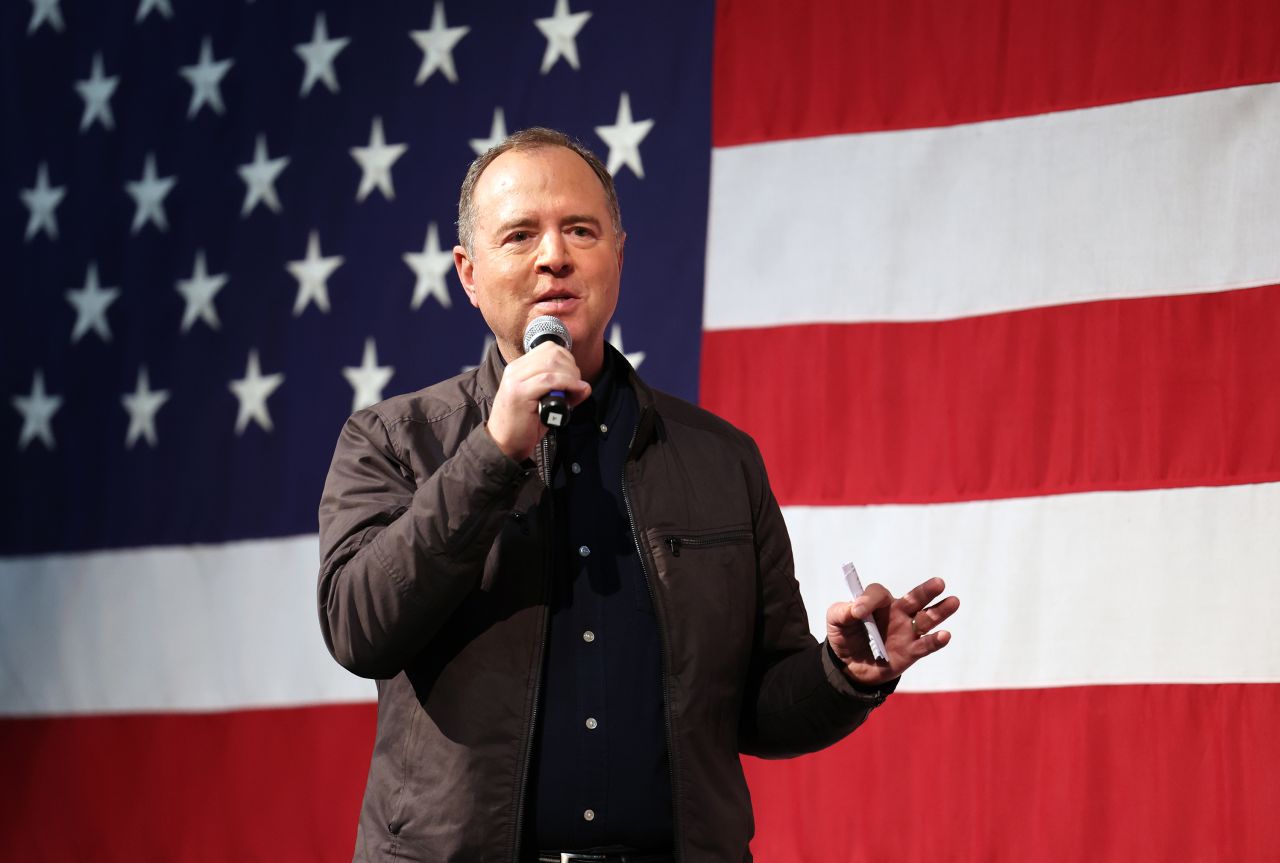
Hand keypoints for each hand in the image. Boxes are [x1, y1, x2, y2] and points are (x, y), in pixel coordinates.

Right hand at [487, 341, 591, 460]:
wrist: (504, 444)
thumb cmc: (524, 425)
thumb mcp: (545, 403)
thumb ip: (563, 391)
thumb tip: (585, 387)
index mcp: (518, 367)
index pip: (548, 348)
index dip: (567, 358)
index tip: (574, 376)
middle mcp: (515, 370)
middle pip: (552, 353)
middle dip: (572, 368)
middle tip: (576, 386)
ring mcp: (515, 380)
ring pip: (552, 365)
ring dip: (571, 376)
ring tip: (575, 391)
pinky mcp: (519, 393)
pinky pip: (549, 380)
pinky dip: (567, 383)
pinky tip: (574, 391)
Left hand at [826, 577, 958, 688]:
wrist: (848, 666)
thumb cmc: (844, 636)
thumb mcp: (835, 621)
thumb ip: (840, 611)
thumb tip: (855, 610)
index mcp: (878, 602)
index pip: (878, 593)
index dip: (869, 600)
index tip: (858, 613)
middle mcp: (897, 613)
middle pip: (914, 599)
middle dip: (926, 591)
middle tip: (939, 583)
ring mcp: (906, 632)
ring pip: (927, 619)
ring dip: (940, 611)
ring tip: (953, 601)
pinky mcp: (910, 652)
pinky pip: (925, 645)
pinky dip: (935, 641)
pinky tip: (944, 635)